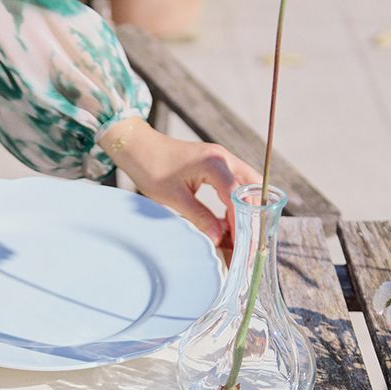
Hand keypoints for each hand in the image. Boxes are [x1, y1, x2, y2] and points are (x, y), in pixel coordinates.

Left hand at [102, 120, 261, 246]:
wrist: (138, 147)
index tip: (241, 242)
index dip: (242, 221)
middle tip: (247, 240)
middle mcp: (224, 158)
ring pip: (246, 186)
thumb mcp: (174, 198)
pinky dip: (235, 201)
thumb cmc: (151, 168)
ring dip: (245, 208)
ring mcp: (222, 159)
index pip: (239, 197)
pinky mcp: (216, 163)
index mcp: (215, 163)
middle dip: (252, 215)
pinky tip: (229, 220)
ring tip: (239, 233)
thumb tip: (217, 238)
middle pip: (251, 189)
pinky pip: (235, 183)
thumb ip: (199, 217)